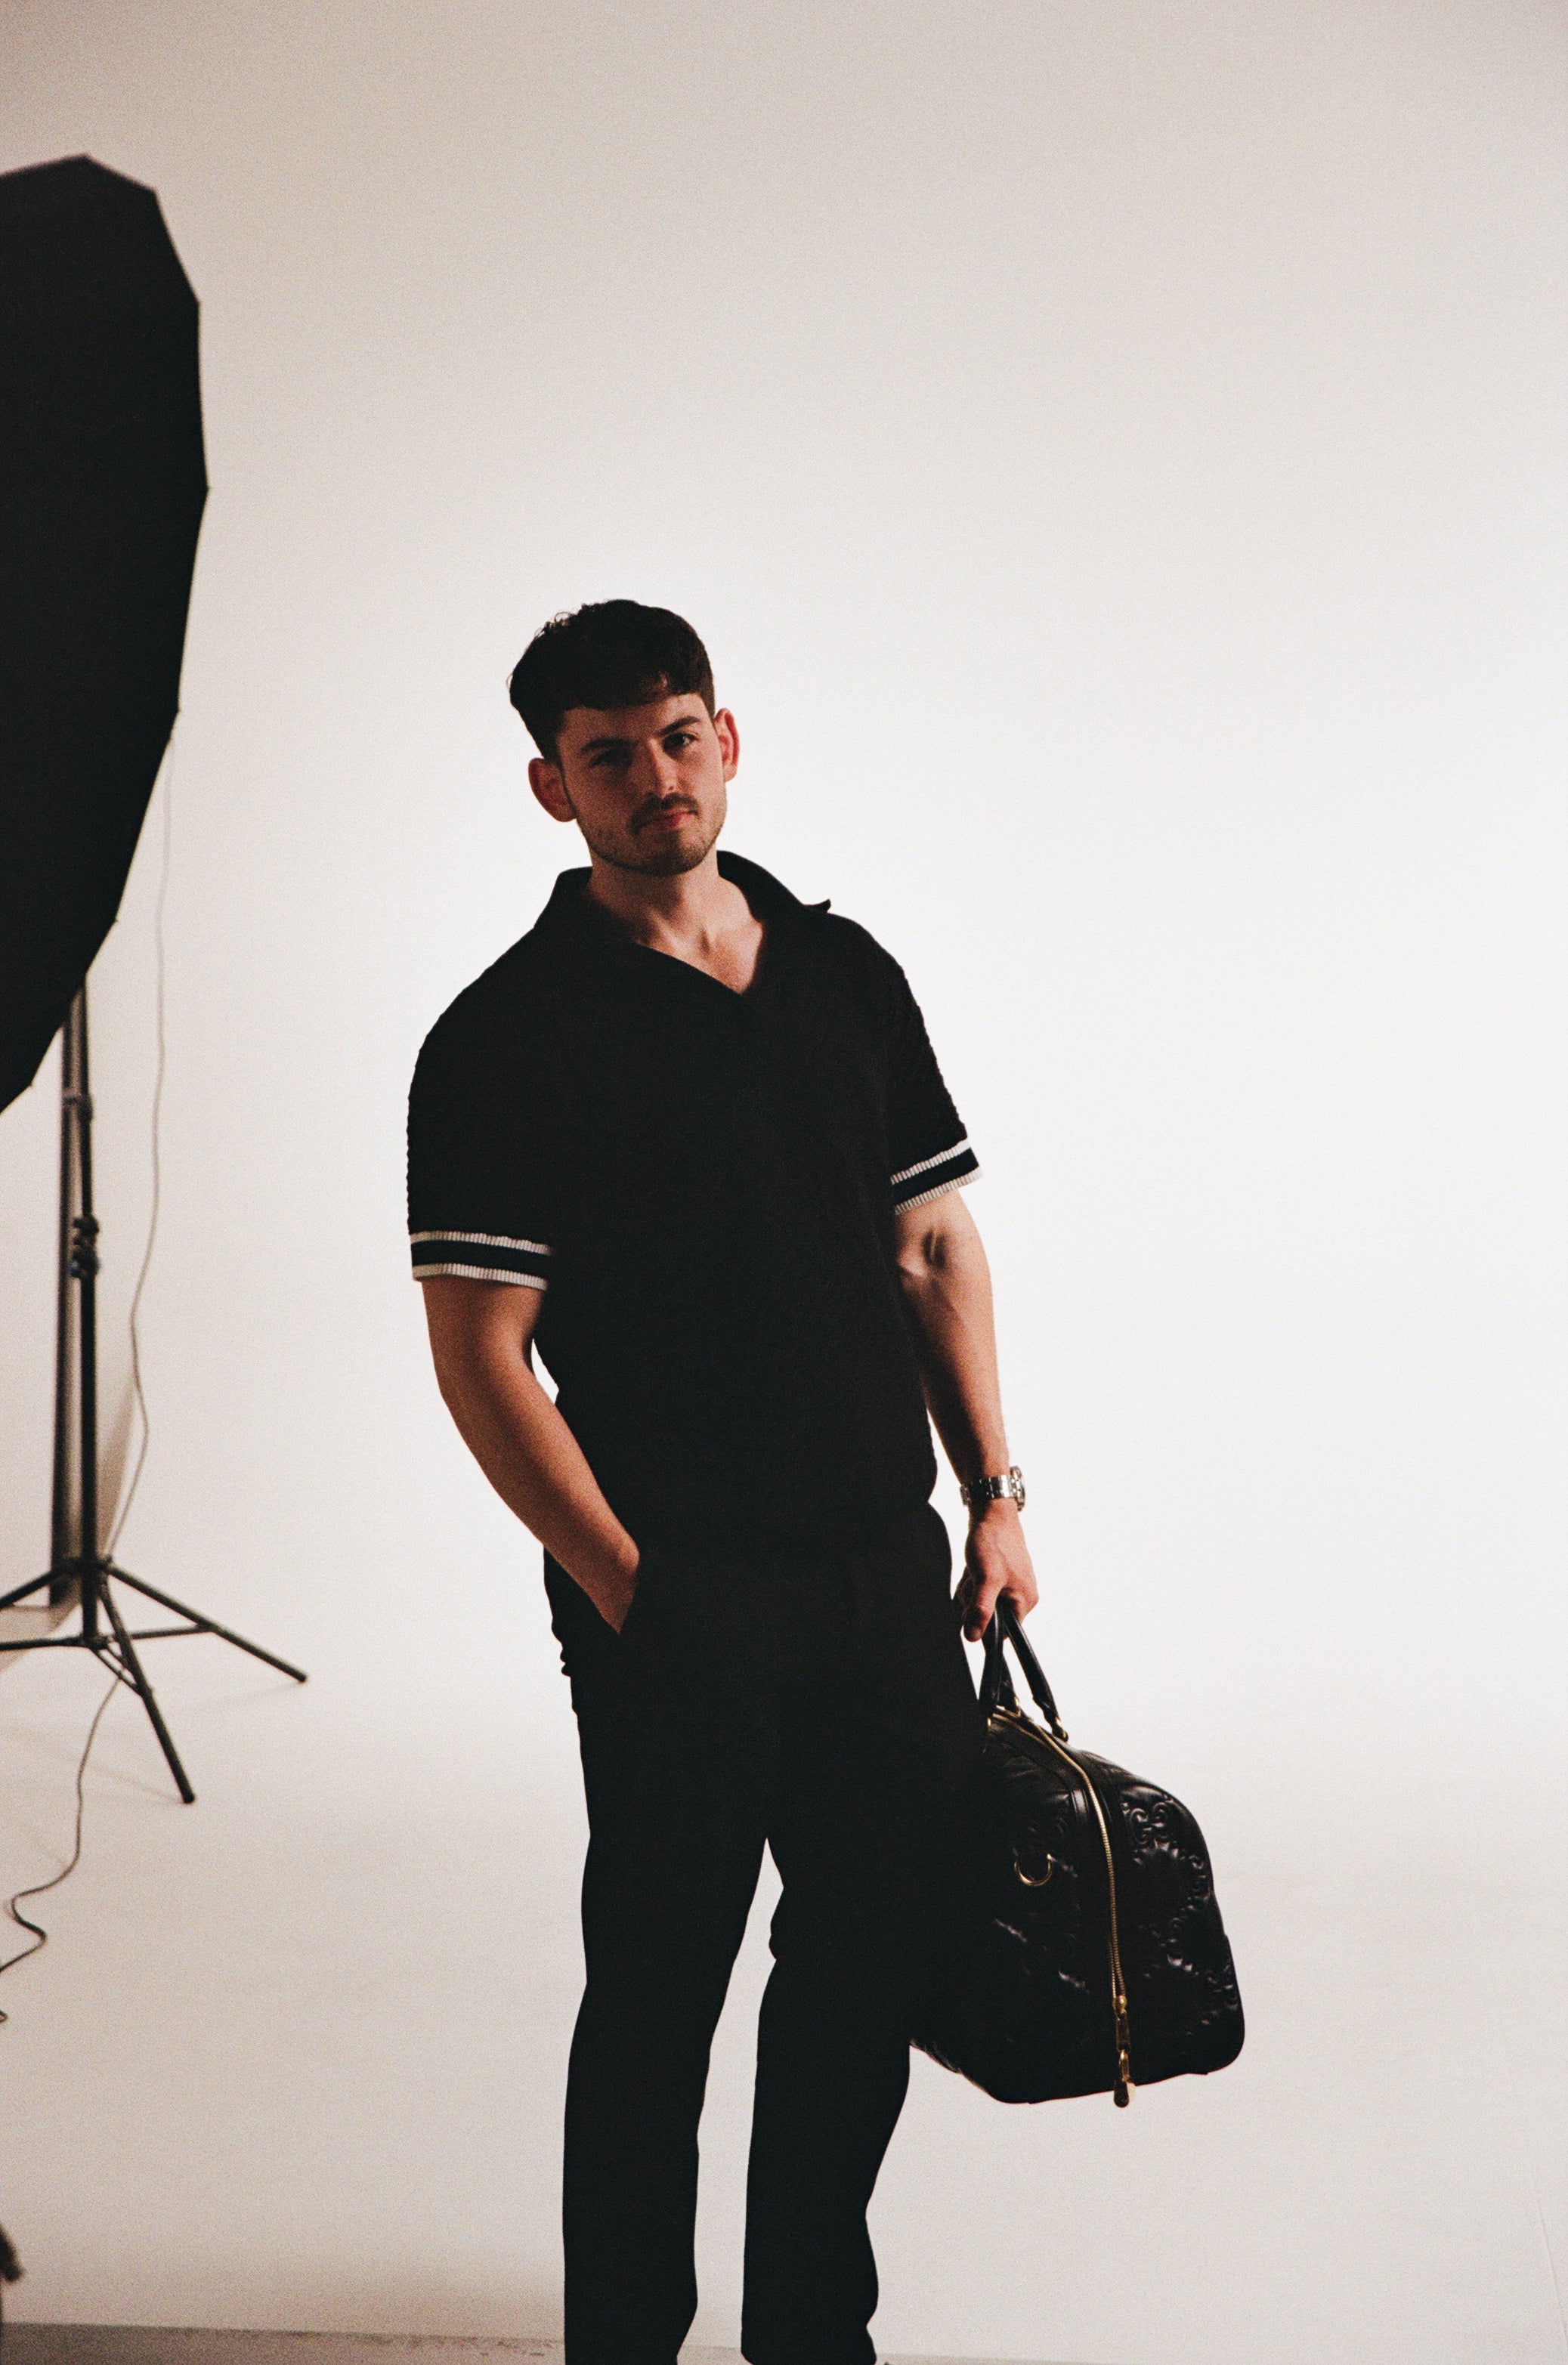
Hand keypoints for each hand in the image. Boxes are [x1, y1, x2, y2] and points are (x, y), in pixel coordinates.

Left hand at [955, 1500, 1036, 1643]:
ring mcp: (1010, 1583)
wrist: (991, 1512)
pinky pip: (980, 1587)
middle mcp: (1021, 1594)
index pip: (1004, 1632)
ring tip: (974, 1570)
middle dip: (974, 1600)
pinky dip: (972, 1579)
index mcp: (1025, 1601)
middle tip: (974, 1580)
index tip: (975, 1606)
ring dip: (971, 1588)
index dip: (984, 1623)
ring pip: (981, 1600)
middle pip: (989, 1615)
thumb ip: (981, 1610)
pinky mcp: (1000, 1574)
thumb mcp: (985, 1579)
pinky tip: (972, 1567)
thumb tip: (973, 1637)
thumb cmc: (994, 1542)